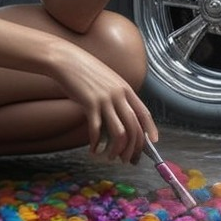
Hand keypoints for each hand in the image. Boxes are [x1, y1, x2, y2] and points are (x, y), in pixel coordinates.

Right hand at [50, 44, 156, 163]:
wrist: (67, 60)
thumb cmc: (86, 73)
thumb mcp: (109, 82)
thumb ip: (118, 97)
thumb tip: (123, 119)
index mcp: (126, 89)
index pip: (144, 113)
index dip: (150, 129)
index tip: (153, 143)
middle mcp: (119, 95)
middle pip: (134, 127)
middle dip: (133, 148)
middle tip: (127, 160)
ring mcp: (105, 99)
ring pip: (119, 132)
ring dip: (116, 149)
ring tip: (110, 157)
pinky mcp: (89, 104)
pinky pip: (97, 130)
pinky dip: (96, 143)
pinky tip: (93, 149)